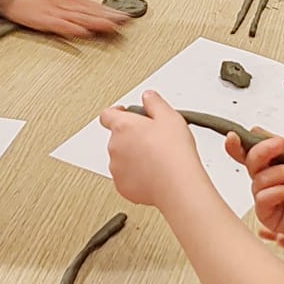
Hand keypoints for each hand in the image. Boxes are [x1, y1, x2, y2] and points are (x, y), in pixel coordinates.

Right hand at [0, 0, 125, 37]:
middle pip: (91, 11)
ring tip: (113, 27)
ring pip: (80, 18)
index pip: (93, 4)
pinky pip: (60, 25)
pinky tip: (84, 33)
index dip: (110, 10)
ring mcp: (55, 11)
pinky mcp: (43, 20)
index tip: (125, 16)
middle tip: (126, 22)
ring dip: (97, 22)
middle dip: (110, 17)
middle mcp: (64, 2)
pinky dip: (73, 29)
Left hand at [98, 89, 203, 207]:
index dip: (116, 112)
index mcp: (123, 126)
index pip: (108, 114)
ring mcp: (117, 168)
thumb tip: (148, 96)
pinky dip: (136, 175)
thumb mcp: (169, 116)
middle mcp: (114, 146)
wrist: (176, 183)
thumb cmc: (173, 151)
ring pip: (121, 158)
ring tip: (155, 159)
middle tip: (152, 139)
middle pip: (117, 137)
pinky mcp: (123, 186)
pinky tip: (153, 173)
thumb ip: (154, 102)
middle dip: (131, 137)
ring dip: (133, 157)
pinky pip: (126, 177)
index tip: (125, 113)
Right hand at [224, 132, 283, 246]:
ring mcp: (266, 199)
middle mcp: (266, 181)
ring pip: (259, 180)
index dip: (236, 146)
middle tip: (280, 146)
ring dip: (282, 173)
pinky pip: (263, 199)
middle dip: (264, 151)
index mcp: (272, 165)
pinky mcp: (268, 216)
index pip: (248, 154)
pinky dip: (280, 191)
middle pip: (251, 162)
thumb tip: (256, 131)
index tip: (233, 136)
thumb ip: (279, 143)